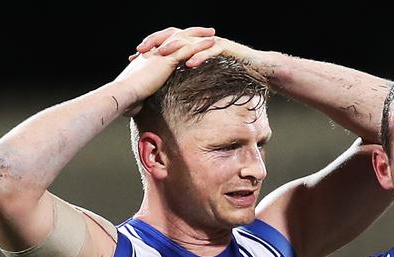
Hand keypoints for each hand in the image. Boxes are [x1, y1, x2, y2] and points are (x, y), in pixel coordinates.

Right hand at [113, 27, 216, 114]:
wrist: (123, 94)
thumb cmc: (127, 98)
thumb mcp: (138, 93)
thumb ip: (143, 94)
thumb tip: (140, 105)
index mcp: (148, 58)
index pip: (165, 45)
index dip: (177, 42)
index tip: (188, 41)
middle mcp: (154, 52)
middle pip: (175, 36)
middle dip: (191, 33)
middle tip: (205, 32)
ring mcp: (160, 54)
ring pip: (183, 39)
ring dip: (199, 36)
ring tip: (212, 34)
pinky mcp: (166, 60)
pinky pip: (187, 49)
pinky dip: (200, 45)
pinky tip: (211, 43)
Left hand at [134, 28, 259, 70]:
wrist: (258, 67)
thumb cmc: (233, 71)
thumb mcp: (205, 71)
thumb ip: (188, 71)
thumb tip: (167, 82)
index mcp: (193, 44)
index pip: (167, 40)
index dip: (151, 46)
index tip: (135, 55)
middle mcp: (200, 40)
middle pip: (174, 36)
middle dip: (156, 43)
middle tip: (142, 51)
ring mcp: (212, 42)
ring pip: (190, 42)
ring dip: (174, 48)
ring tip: (161, 56)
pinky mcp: (225, 47)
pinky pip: (209, 51)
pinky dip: (199, 58)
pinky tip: (189, 65)